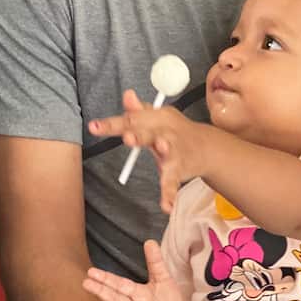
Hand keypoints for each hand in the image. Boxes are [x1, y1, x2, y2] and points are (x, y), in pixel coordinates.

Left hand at [89, 90, 205, 211]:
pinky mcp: (181, 169)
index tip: (93, 126)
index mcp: (155, 119)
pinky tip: (166, 207)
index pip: (131, 120)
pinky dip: (170, 195)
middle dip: (139, 134)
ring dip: (164, 150)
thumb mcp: (156, 118)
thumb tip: (127, 94)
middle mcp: (165, 133)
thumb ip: (138, 111)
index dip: (112, 124)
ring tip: (161, 148)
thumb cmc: (173, 131)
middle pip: (149, 133)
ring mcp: (174, 151)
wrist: (207, 147)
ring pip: (167, 153)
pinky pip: (173, 182)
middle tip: (127, 137)